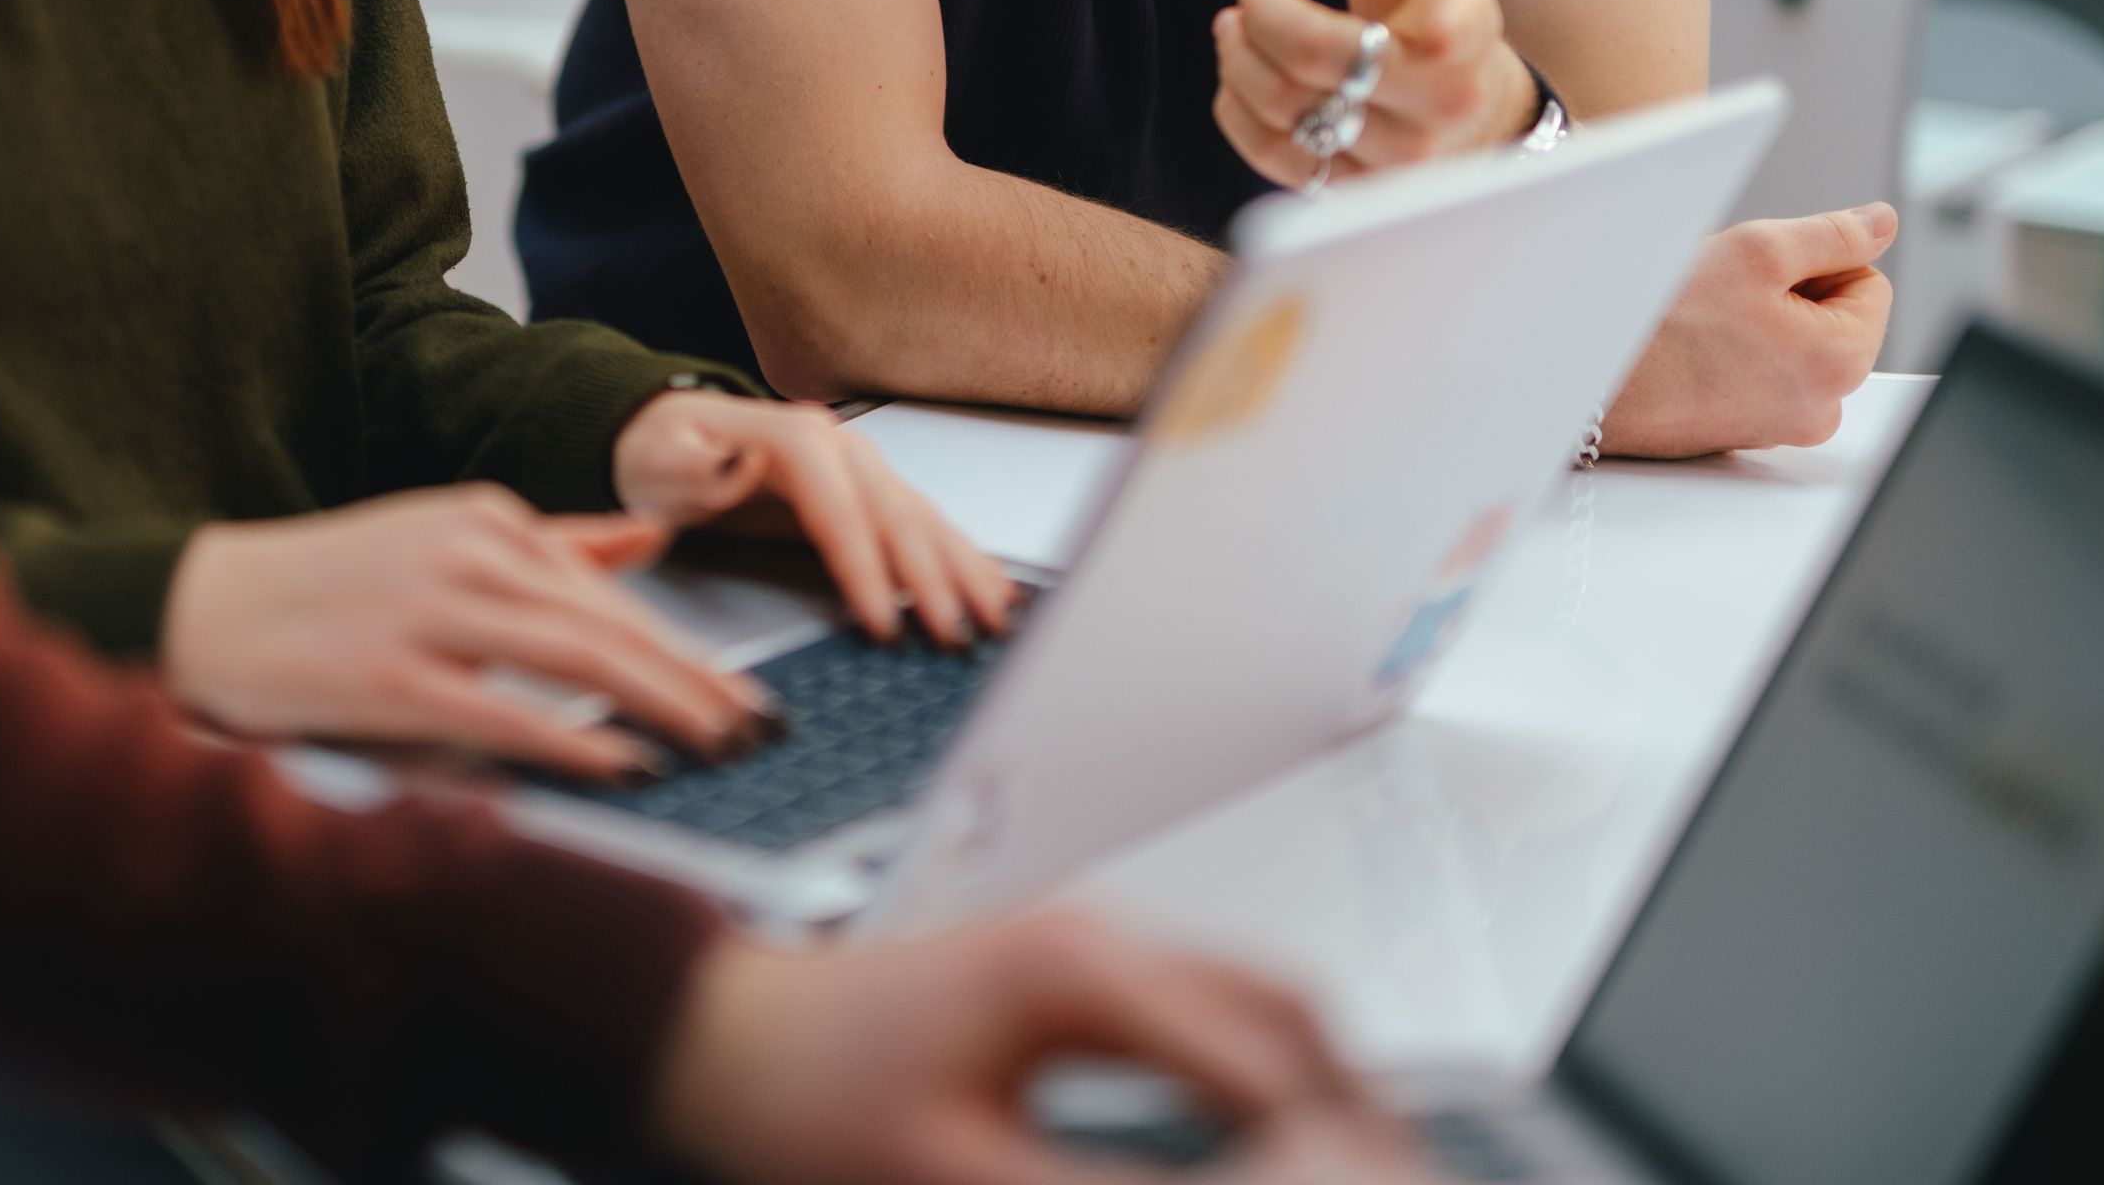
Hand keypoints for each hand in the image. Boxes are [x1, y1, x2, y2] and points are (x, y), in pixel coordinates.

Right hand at [157, 488, 768, 777]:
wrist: (207, 605)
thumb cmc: (329, 584)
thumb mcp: (443, 536)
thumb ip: (551, 542)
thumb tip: (646, 544)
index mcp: (486, 517)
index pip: (611, 592)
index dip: (686, 647)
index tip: (744, 693)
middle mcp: (468, 554)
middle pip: (609, 625)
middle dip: (696, 680)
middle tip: (761, 727)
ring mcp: (430, 611)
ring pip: (576, 659)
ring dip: (662, 706)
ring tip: (721, 746)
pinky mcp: (392, 675)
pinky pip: (504, 710)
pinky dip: (574, 741)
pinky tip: (627, 767)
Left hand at [615, 389, 1019, 648]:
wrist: (665, 438)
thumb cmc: (661, 457)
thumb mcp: (661, 460)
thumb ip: (696, 469)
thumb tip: (737, 466)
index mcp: (794, 437)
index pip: (840, 509)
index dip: (865, 567)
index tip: (882, 623)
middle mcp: (841, 448)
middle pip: (897, 515)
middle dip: (931, 580)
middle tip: (956, 636)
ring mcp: (862, 469)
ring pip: (925, 521)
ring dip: (964, 571)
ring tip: (997, 620)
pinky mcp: (870, 495)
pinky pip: (926, 527)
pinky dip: (963, 559)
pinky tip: (994, 590)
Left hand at [651, 916, 1433, 1184]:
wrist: (715, 1040)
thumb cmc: (807, 1103)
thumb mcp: (962, 1179)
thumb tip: (1249, 1183)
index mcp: (1085, 977)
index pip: (1267, 1058)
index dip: (1329, 1142)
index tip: (1366, 1179)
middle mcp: (1101, 942)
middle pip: (1285, 1008)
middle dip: (1349, 1099)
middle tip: (1388, 1167)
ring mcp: (1087, 948)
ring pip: (1251, 1002)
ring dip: (1306, 1081)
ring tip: (1341, 1162)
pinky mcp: (1067, 978)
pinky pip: (1201, 1012)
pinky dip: (1251, 1072)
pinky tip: (1257, 1143)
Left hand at [1213, 0, 1533, 187]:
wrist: (1472, 101)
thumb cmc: (1441, 4)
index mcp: (1461, 36)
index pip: (1359, 36)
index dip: (1283, 12)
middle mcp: (1438, 109)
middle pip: (1313, 71)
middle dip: (1255, 29)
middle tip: (1241, 2)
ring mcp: (1401, 163)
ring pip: (1291, 120)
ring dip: (1240, 70)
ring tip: (1232, 34)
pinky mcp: (1362, 193)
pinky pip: (1280, 163)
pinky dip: (1240, 118)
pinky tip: (1235, 82)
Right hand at [1600, 207, 1897, 458]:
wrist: (1593, 382)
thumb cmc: (1666, 323)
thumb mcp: (1758, 251)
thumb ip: (1834, 233)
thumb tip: (1882, 224)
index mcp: (1843, 362)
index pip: (1869, 281)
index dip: (1815, 263)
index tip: (1762, 274)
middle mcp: (1824, 406)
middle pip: (1833, 315)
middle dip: (1788, 293)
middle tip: (1729, 295)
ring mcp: (1785, 425)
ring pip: (1795, 341)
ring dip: (1759, 320)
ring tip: (1708, 321)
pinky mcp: (1748, 431)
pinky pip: (1763, 371)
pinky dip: (1736, 351)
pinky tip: (1697, 346)